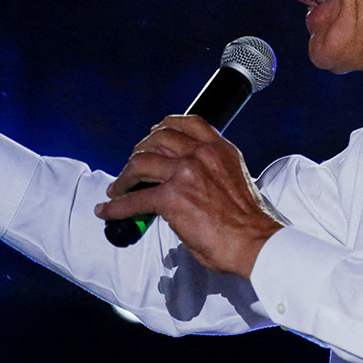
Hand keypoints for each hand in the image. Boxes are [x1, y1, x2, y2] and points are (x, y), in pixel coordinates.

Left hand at [95, 115, 283, 277]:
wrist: (256, 240)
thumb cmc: (249, 220)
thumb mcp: (236, 179)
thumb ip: (212, 171)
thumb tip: (191, 183)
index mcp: (219, 149)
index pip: (188, 122)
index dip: (164, 126)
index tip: (153, 134)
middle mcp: (201, 154)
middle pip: (157, 139)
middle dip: (139, 151)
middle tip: (132, 166)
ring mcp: (184, 174)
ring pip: (140, 163)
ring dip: (124, 176)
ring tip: (117, 188)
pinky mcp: (171, 199)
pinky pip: (134, 199)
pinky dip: (115, 206)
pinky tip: (106, 210)